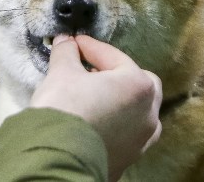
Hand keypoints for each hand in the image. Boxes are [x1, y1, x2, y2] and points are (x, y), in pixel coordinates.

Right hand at [31, 35, 162, 180]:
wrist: (56, 158)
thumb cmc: (64, 109)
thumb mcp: (62, 73)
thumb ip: (67, 53)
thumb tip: (66, 42)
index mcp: (138, 86)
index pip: (114, 57)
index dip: (91, 47)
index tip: (75, 43)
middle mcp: (148, 114)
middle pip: (139, 84)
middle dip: (117, 74)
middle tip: (91, 70)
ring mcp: (141, 141)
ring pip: (138, 114)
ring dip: (120, 102)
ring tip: (96, 98)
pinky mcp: (127, 161)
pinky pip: (125, 136)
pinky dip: (115, 126)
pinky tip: (95, 123)